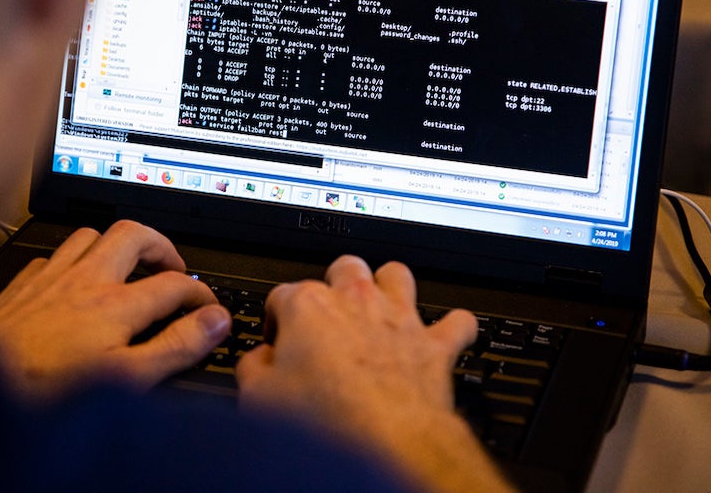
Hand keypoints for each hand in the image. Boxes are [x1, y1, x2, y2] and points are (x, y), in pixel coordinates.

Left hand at [0, 220, 230, 397]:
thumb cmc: (42, 386)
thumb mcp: (125, 377)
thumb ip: (175, 347)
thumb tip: (212, 324)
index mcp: (115, 304)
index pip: (175, 284)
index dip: (200, 294)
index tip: (208, 310)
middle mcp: (84, 281)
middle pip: (133, 235)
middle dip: (161, 245)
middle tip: (172, 265)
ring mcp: (50, 279)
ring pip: (90, 236)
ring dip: (114, 245)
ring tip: (125, 263)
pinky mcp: (21, 286)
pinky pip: (51, 256)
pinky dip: (69, 262)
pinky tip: (69, 280)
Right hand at [235, 255, 514, 492]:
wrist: (386, 443)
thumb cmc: (327, 419)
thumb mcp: (259, 396)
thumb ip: (253, 367)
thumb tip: (258, 362)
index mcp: (308, 305)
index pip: (282, 294)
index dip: (276, 320)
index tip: (277, 342)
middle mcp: (356, 301)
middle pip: (344, 266)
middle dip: (335, 283)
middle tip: (329, 313)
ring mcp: (398, 319)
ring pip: (397, 275)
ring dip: (390, 287)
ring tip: (380, 306)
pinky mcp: (434, 345)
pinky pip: (457, 322)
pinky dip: (453, 326)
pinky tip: (447, 334)